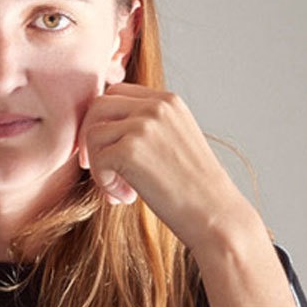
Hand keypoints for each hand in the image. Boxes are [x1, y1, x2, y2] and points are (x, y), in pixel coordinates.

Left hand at [77, 83, 254, 251]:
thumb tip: (101, 126)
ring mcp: (142, 126)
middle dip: (92, 137)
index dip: (104, 120)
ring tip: (120, 190)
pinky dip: (104, 183)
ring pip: (92, 134)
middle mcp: (156, 106)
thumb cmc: (193, 186)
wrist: (214, 213)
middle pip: (98, 106)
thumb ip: (146, 125)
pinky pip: (97, 161)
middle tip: (102, 169)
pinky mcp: (130, 150)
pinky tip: (126, 197)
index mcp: (168, 101)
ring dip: (98, 165)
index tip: (108, 149)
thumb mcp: (175, 139)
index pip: (116, 93)